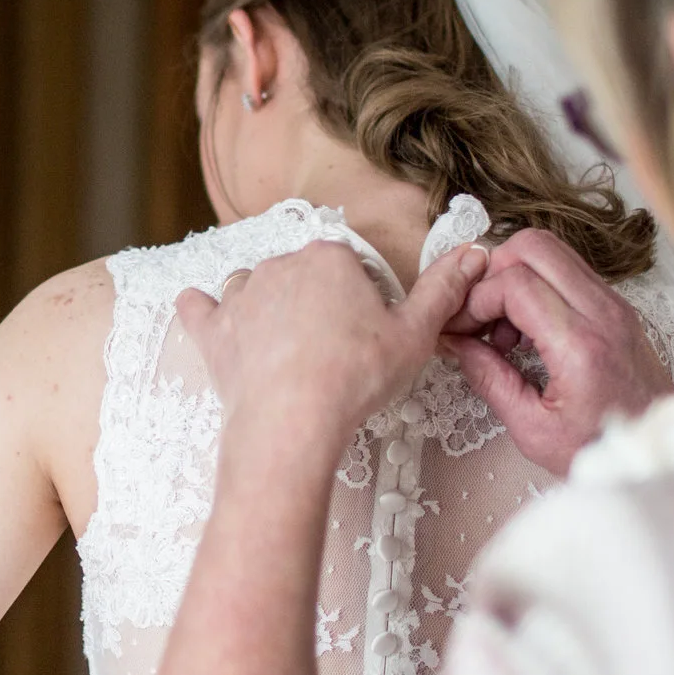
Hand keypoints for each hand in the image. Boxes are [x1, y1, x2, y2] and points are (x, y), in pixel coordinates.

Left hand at [174, 241, 488, 447]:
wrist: (293, 421)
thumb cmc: (356, 377)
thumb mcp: (416, 335)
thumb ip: (444, 290)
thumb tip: (475, 253)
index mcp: (329, 259)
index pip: (348, 265)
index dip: (359, 297)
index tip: (366, 330)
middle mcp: (280, 264)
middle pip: (301, 275)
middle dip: (314, 302)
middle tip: (332, 349)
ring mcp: (241, 295)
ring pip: (252, 287)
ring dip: (265, 306)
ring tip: (285, 347)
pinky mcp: (212, 330)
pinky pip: (198, 308)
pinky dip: (203, 311)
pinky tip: (205, 313)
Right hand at [443, 228, 671, 477]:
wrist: (657, 448)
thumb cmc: (601, 447)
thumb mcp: (533, 430)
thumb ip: (490, 380)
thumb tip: (456, 343)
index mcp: (581, 345)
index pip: (516, 283)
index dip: (476, 299)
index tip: (462, 329)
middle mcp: (603, 312)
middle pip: (534, 246)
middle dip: (492, 272)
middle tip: (478, 315)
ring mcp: (615, 303)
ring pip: (552, 250)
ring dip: (515, 275)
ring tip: (503, 328)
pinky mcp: (617, 305)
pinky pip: (568, 269)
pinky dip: (536, 284)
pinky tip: (527, 329)